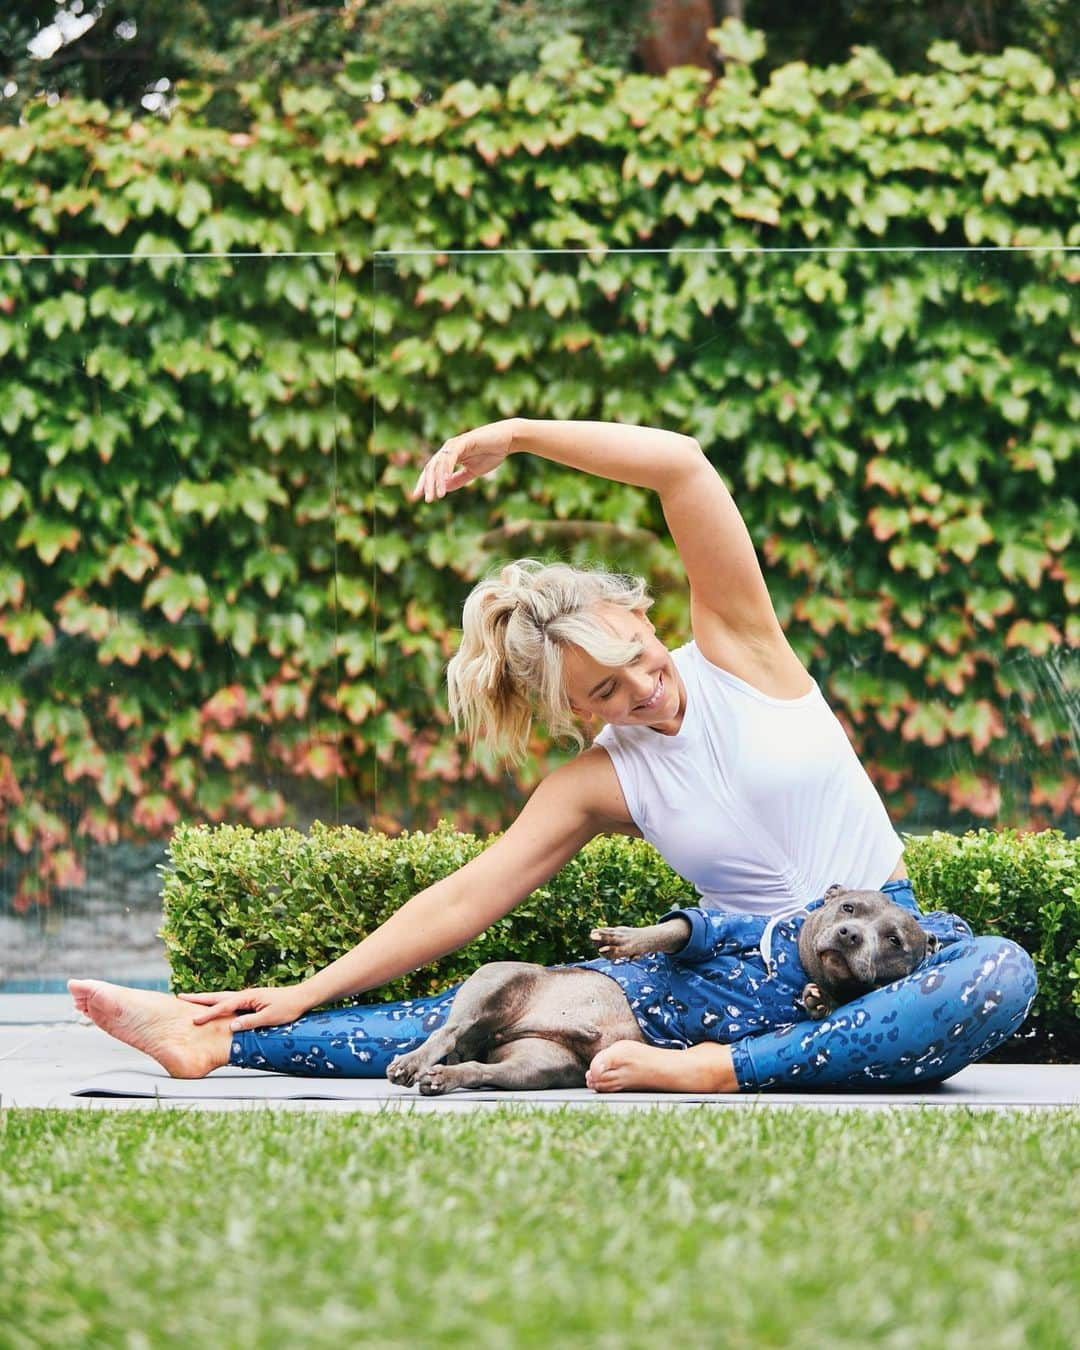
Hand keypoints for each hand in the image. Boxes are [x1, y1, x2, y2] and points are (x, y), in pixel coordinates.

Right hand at [176, 984, 312, 1031]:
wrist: (301, 998)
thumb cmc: (288, 1007)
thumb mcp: (270, 1017)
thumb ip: (250, 1022)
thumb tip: (231, 1026)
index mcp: (248, 997)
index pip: (224, 1006)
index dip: (208, 1014)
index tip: (194, 1020)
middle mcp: (244, 995)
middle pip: (217, 996)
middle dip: (198, 998)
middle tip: (180, 997)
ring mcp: (246, 997)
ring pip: (221, 998)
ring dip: (205, 999)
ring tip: (189, 1000)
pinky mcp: (249, 1002)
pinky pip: (228, 1003)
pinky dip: (216, 1003)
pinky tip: (211, 1007)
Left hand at [410, 420, 515, 501]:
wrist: (507, 440)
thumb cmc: (491, 453)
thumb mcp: (472, 471)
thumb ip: (458, 479)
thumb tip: (445, 489)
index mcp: (449, 456)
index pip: (432, 470)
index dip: (425, 483)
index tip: (420, 497)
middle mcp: (448, 449)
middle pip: (431, 468)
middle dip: (428, 485)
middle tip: (428, 500)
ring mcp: (454, 444)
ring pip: (439, 463)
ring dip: (437, 480)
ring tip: (438, 495)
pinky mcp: (463, 441)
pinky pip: (451, 457)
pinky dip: (446, 468)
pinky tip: (444, 480)